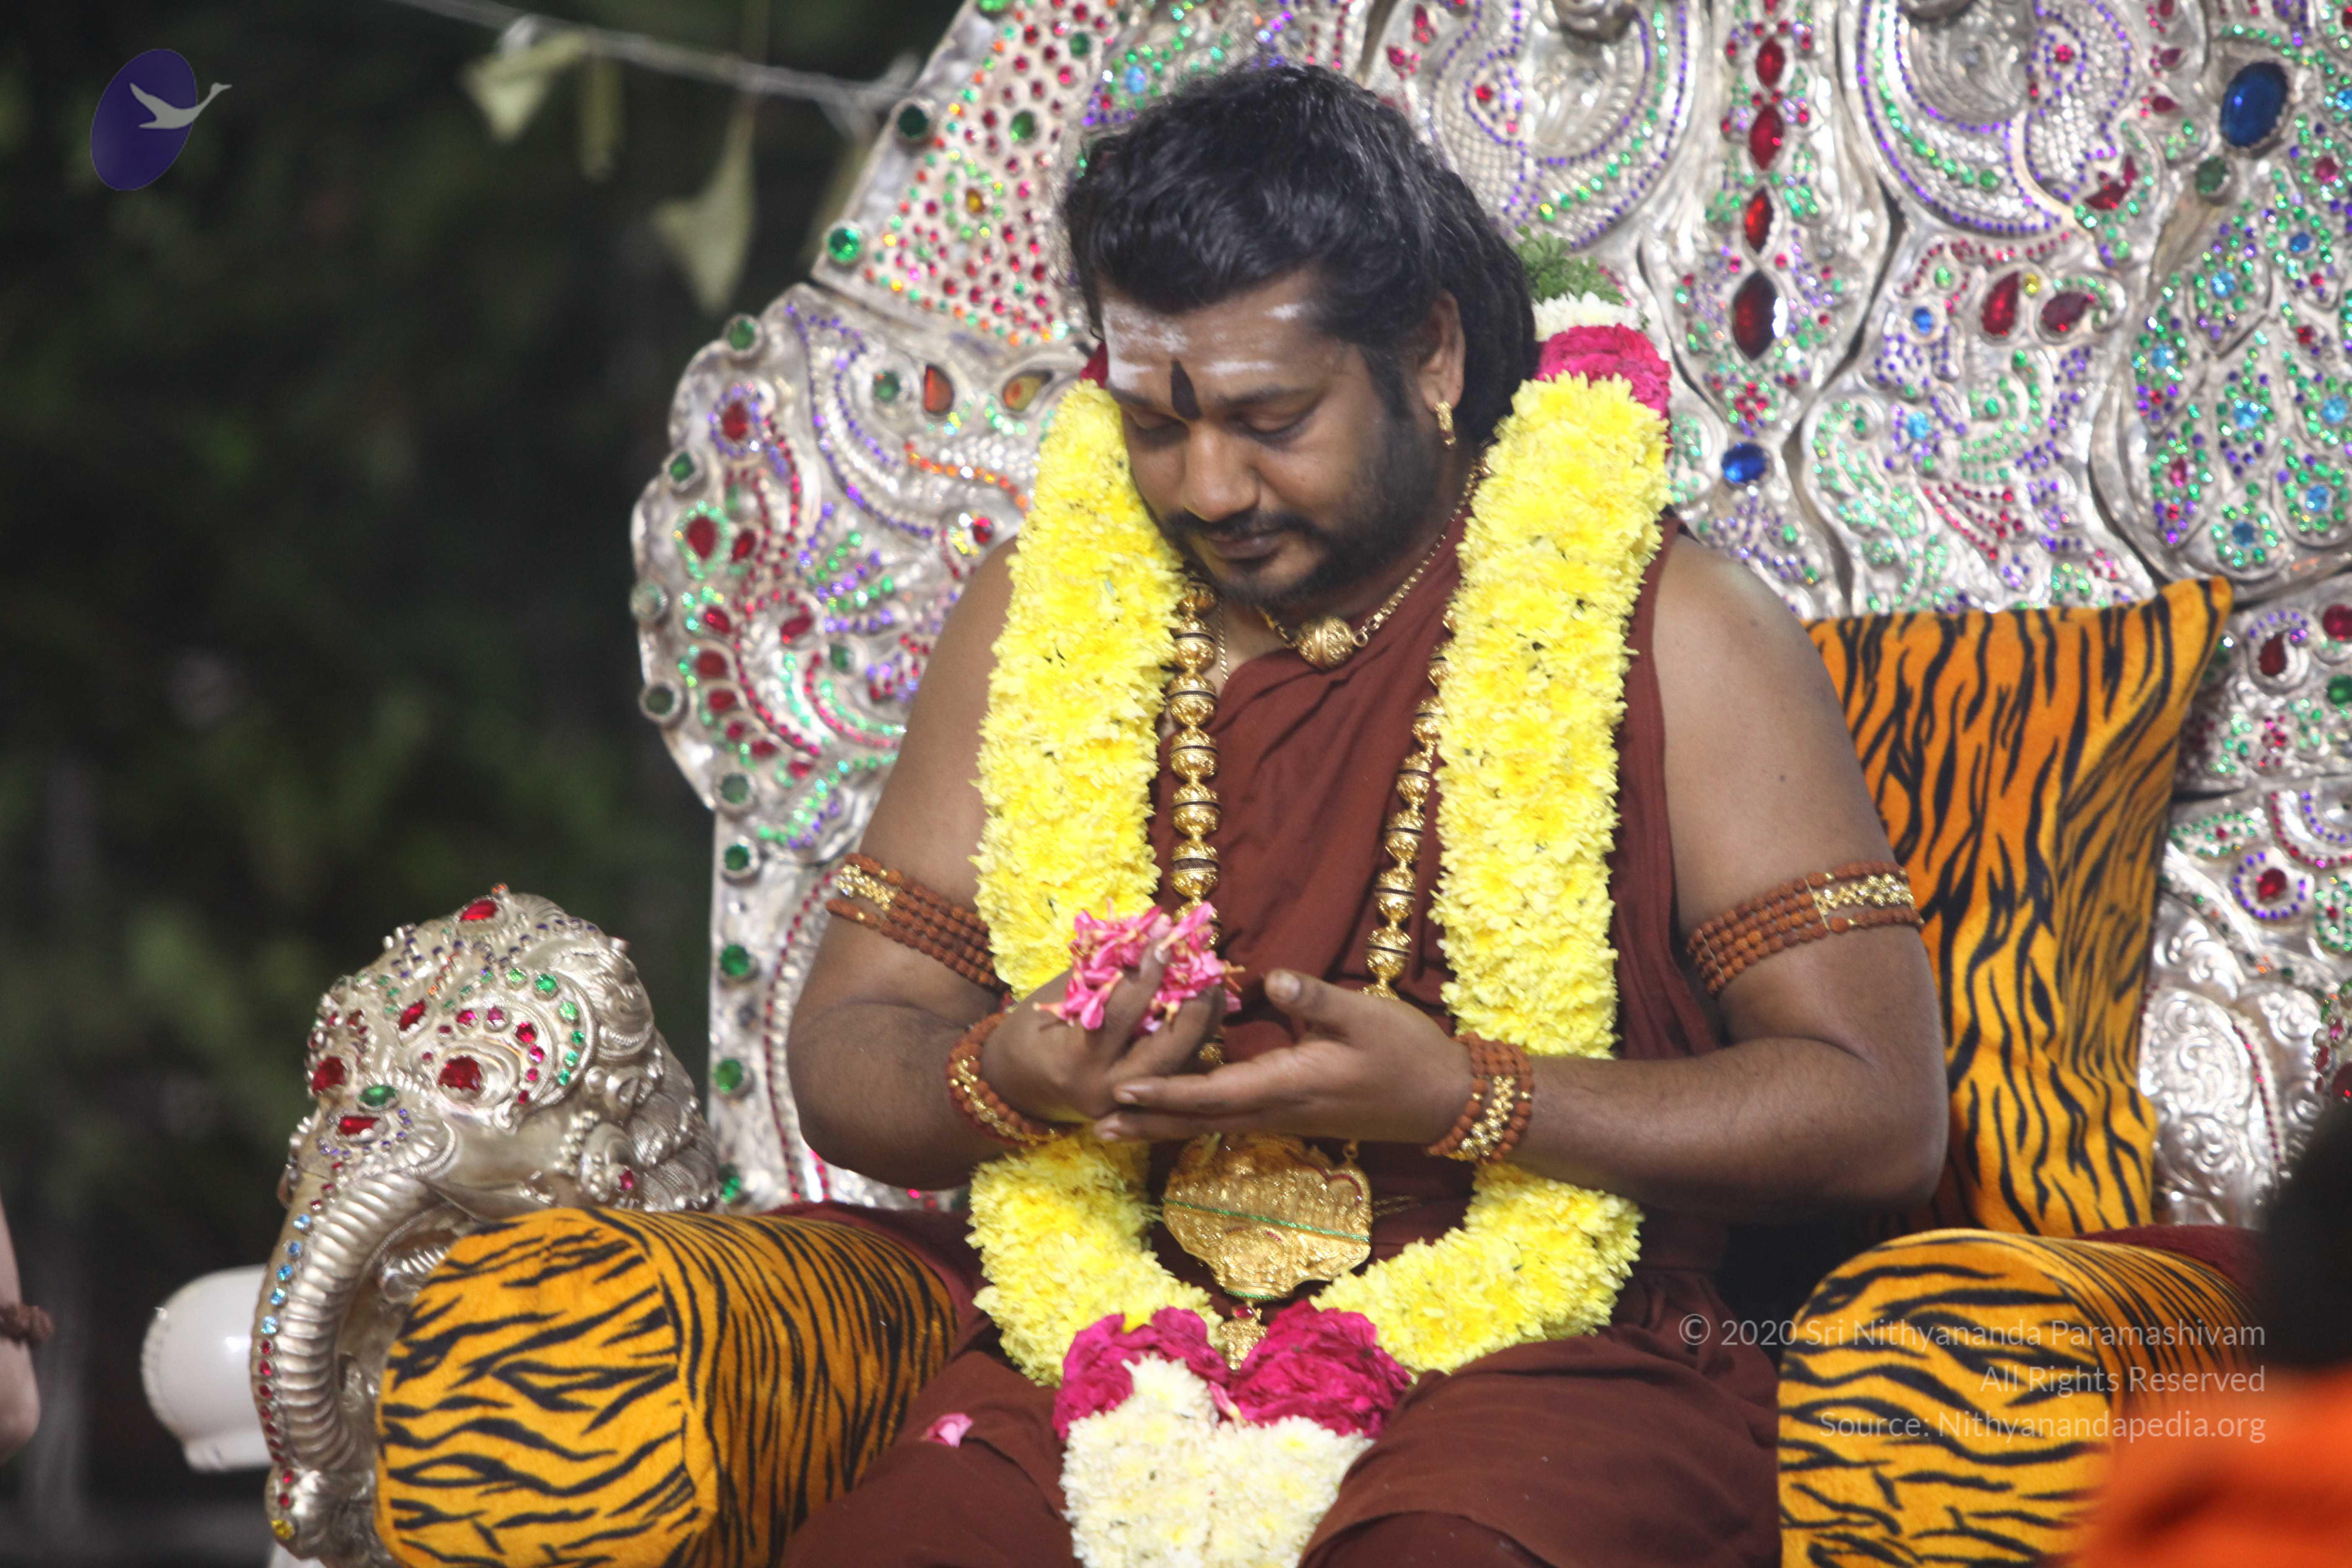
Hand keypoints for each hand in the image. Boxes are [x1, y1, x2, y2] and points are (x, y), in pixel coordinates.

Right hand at [981, 951, 1219, 1124]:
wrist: (1018, 1088)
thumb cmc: (1031, 1033)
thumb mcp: (1055, 999)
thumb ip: (1096, 973)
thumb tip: (1141, 936)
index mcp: (1077, 1062)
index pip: (1121, 1012)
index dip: (1146, 969)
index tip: (1164, 931)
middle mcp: (1109, 1089)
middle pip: (1168, 1047)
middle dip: (1192, 1002)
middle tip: (1205, 960)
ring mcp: (1132, 1106)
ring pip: (1185, 1063)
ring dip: (1205, 1019)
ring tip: (1213, 978)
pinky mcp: (1146, 1107)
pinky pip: (1181, 1070)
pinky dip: (1196, 1036)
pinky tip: (1206, 1005)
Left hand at [1092, 970, 1473, 1145]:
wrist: (1443, 1101)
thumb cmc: (1406, 1053)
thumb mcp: (1365, 1016)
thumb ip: (1315, 999)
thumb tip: (1270, 978)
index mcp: (1287, 1084)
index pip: (1212, 1093)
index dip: (1164, 1093)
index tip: (1119, 1091)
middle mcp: (1277, 1109)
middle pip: (1198, 1121)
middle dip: (1146, 1124)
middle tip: (1093, 1127)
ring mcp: (1284, 1117)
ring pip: (1210, 1125)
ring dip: (1163, 1126)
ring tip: (1117, 1128)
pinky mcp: (1293, 1114)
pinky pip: (1230, 1120)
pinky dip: (1194, 1117)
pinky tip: (1177, 1114)